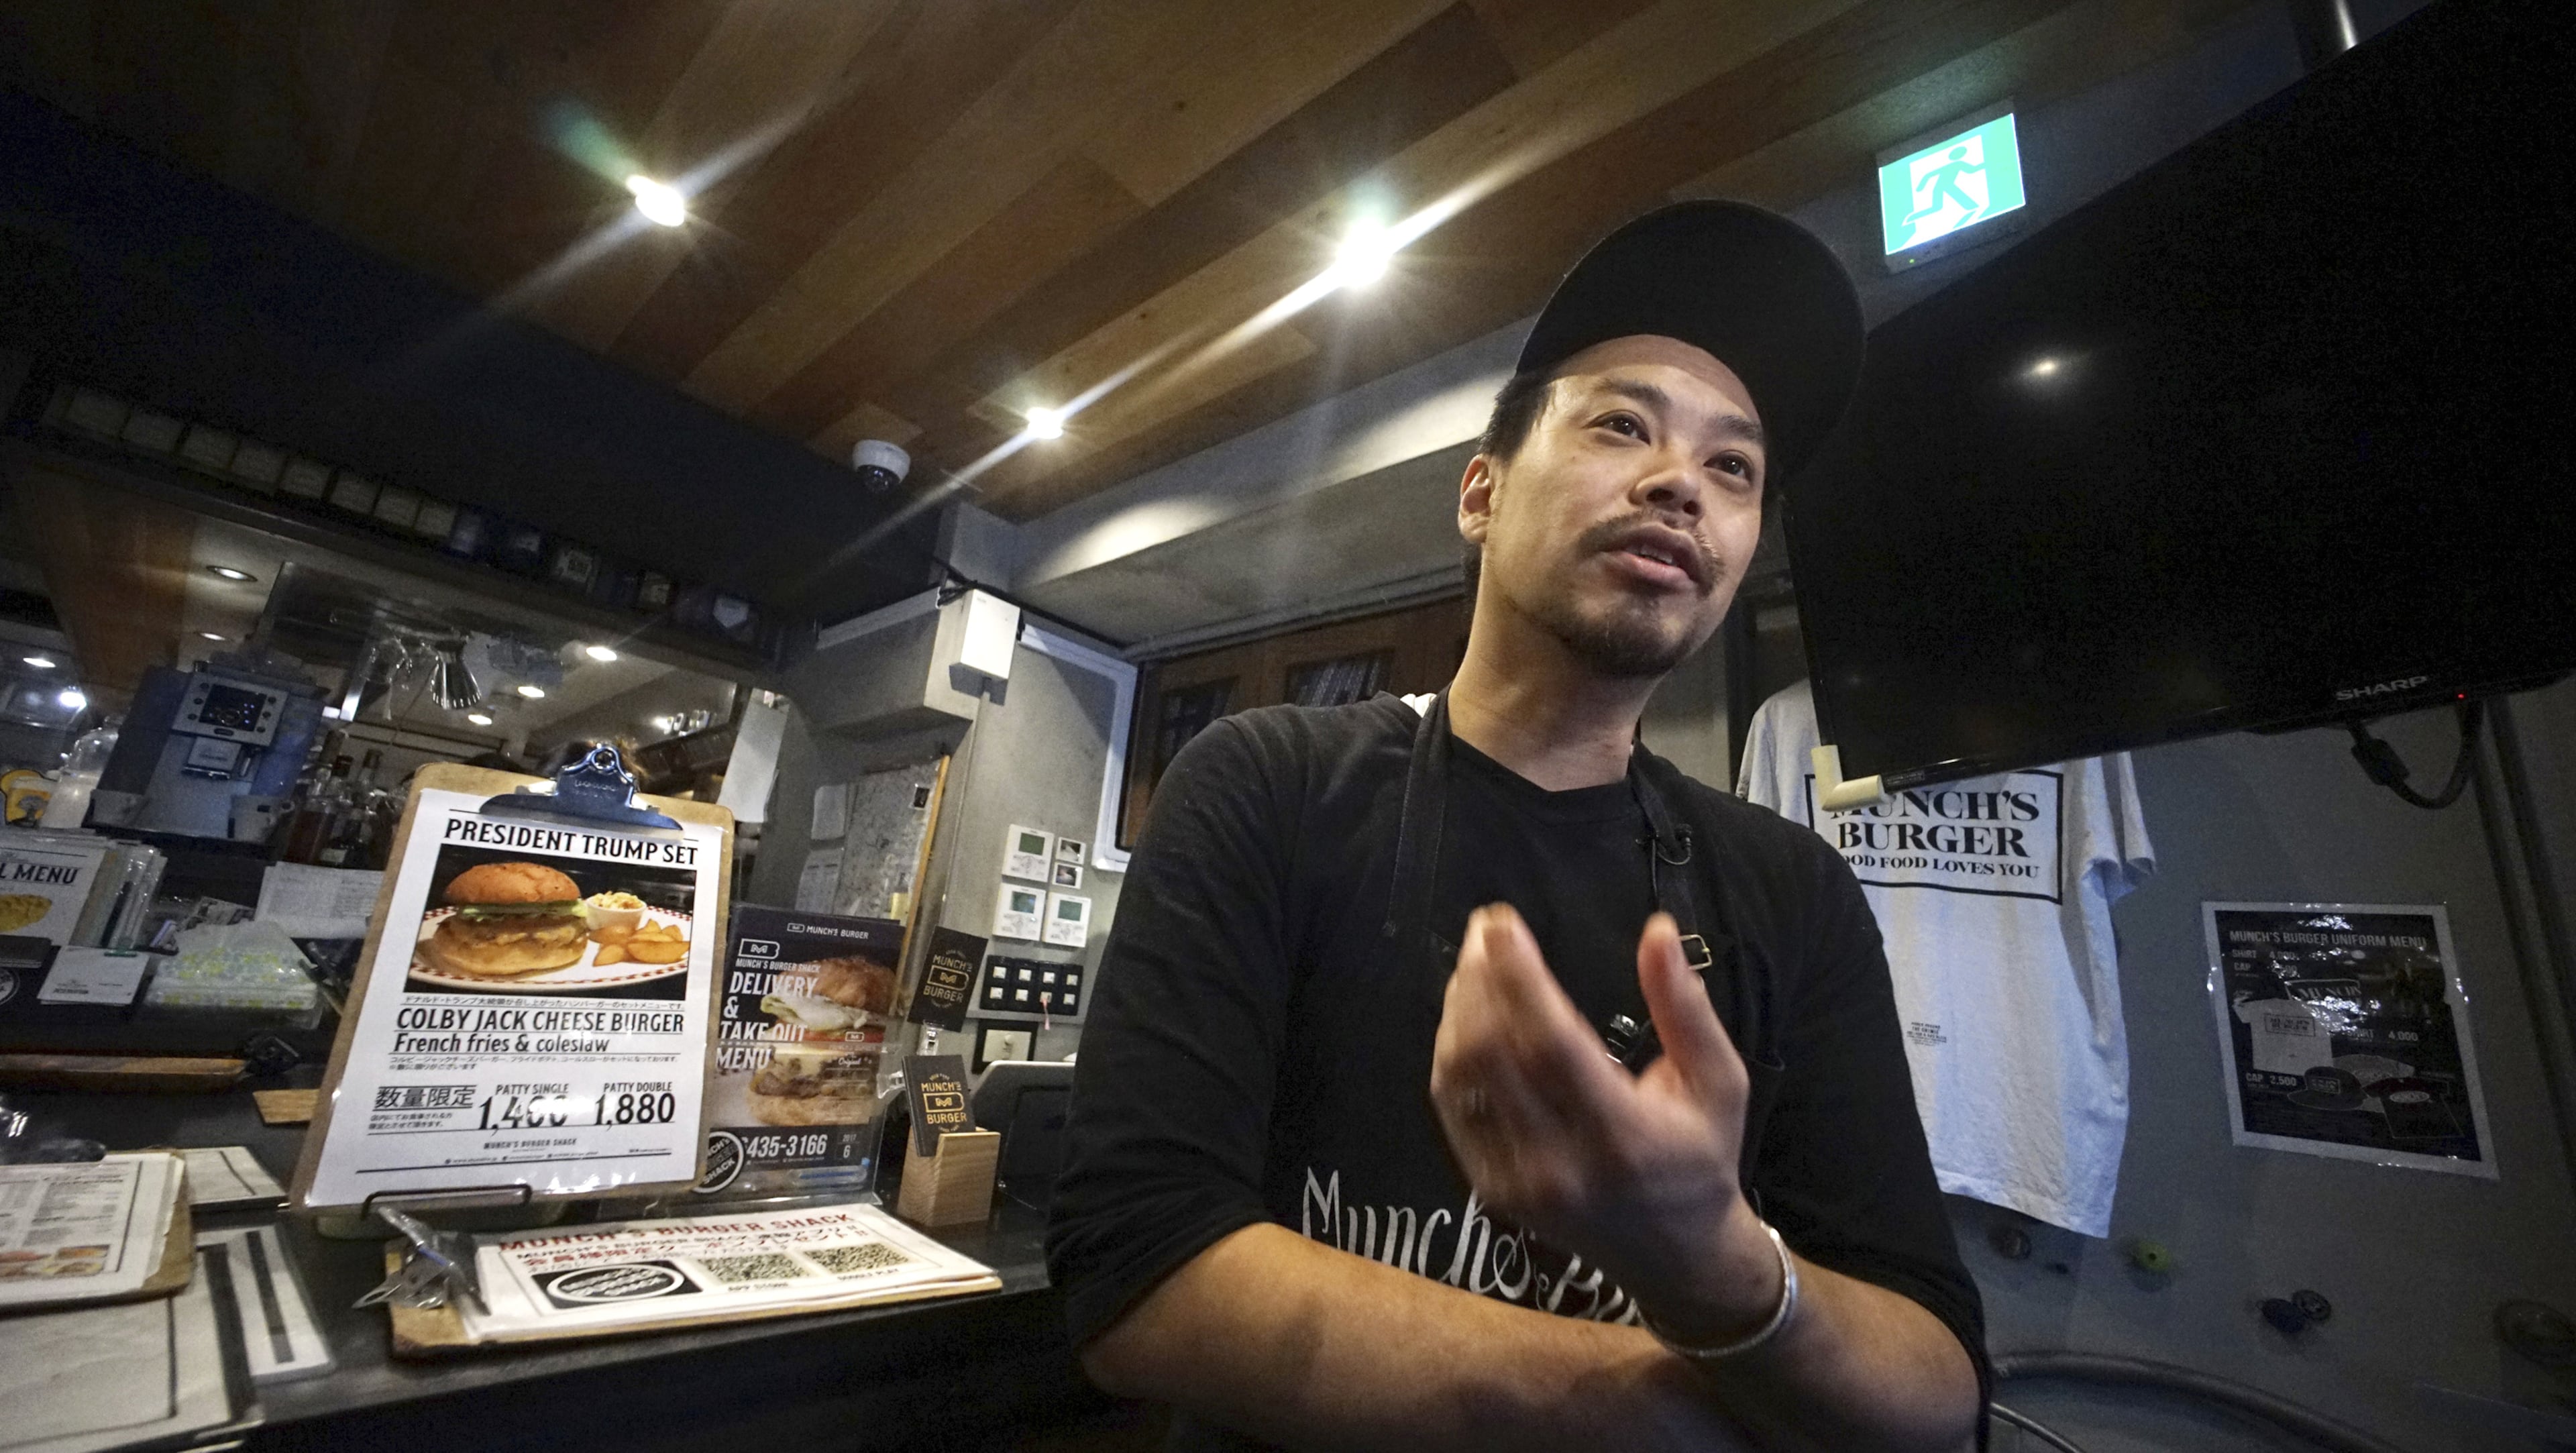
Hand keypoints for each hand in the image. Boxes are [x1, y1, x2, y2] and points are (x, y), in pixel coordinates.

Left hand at [1429, 905, 1782, 1340]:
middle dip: (1479, 980)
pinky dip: (1452, 1052)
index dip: (1518, 978)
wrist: (1677, 1258)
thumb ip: (1686, 1009)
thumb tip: (1657, 931)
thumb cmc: (1702, 1158)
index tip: (1500, 924)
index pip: (1551, 1043)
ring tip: (1475, 963)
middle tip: (1486, 930)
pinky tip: (1466, 1014)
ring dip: (1459, 1009)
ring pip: (1461, 1079)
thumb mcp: (1719, 1082)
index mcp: (1622, 1137)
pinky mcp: (1491, 1190)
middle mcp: (1560, 1165)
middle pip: (1492, 1055)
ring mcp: (1517, 1183)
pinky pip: (1455, 1108)